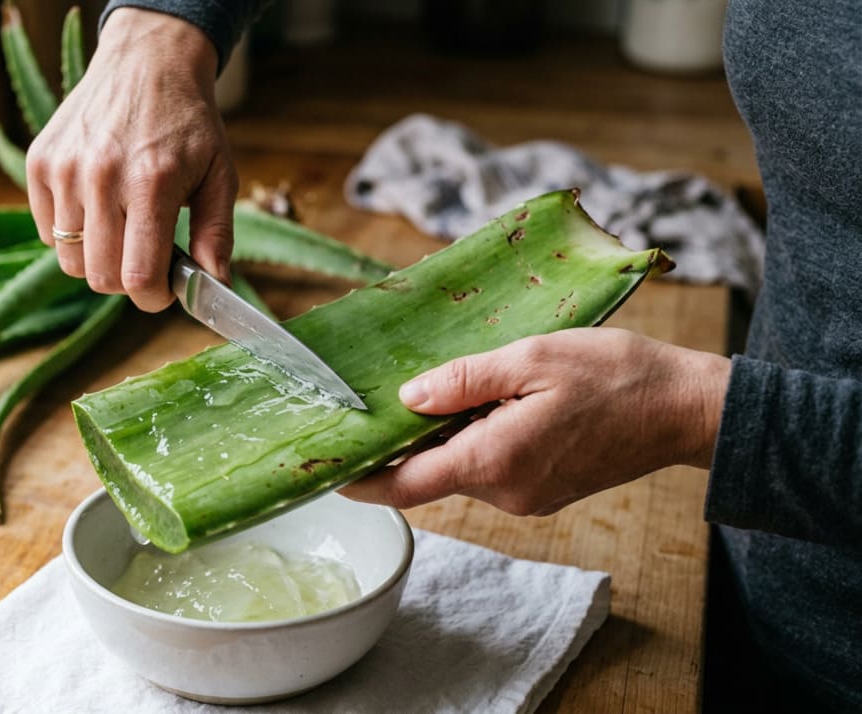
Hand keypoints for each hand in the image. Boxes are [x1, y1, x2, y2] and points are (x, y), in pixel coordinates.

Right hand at [25, 8, 237, 310]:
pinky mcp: (40, 162)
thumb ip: (216, 235)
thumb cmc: (188, 123)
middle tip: (147, 257)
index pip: (138, 277)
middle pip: (101, 278)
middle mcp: (101, 177)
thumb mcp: (219, 175)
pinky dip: (71, 234)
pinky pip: (48, 232)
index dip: (153, 298)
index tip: (163, 290)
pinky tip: (97, 206)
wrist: (148, 61)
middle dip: (128, 281)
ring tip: (122, 229)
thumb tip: (216, 288)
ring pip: (70, 262)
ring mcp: (64, 169)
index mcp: (151, 183)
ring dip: (98, 260)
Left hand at [339, 328, 731, 514]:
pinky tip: (488, 401)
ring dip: (446, 435)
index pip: (405, 486)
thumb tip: (408, 398)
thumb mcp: (531, 359)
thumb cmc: (616, 376)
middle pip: (429, 474)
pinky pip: (490, 467)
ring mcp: (527, 497)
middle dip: (405, 441)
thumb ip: (463, 381)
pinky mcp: (543, 491)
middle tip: (384, 396)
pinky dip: (475, 439)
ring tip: (452, 384)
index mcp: (495, 461)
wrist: (686, 409)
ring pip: (460, 469)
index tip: (327, 470)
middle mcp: (506, 492)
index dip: (361, 480)